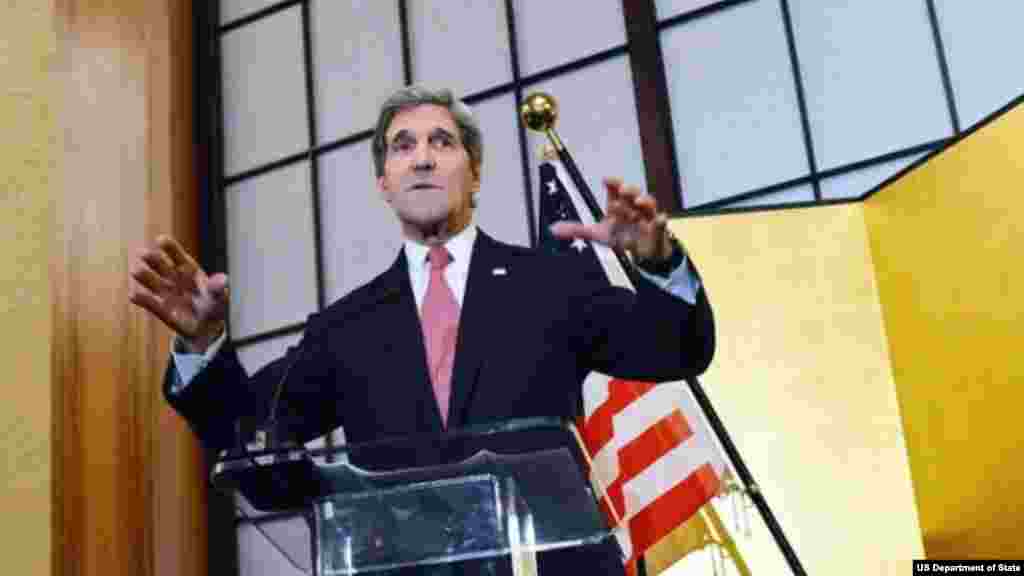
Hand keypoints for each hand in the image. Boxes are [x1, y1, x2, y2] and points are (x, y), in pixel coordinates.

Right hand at [129, 235, 228, 352]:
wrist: (207, 327)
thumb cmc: (213, 305)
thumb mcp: (219, 297)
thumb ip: (218, 288)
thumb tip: (224, 279)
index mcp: (189, 270)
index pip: (178, 255)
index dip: (170, 247)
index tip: (160, 240)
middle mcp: (174, 278)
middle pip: (161, 265)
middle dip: (152, 259)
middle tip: (143, 254)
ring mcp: (166, 292)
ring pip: (152, 281)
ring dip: (144, 276)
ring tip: (136, 271)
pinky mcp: (161, 309)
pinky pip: (150, 303)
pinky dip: (142, 299)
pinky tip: (133, 295)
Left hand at [548, 177, 672, 261]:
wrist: (643, 252)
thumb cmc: (621, 236)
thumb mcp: (598, 234)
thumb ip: (576, 230)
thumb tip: (552, 229)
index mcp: (618, 205)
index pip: (615, 190)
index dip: (612, 183)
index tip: (607, 180)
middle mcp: (633, 207)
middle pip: (632, 194)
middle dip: (628, 191)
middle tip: (622, 190)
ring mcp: (646, 218)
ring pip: (648, 206)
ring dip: (645, 201)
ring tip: (640, 201)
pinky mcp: (657, 231)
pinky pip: (661, 225)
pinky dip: (661, 222)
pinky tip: (661, 218)